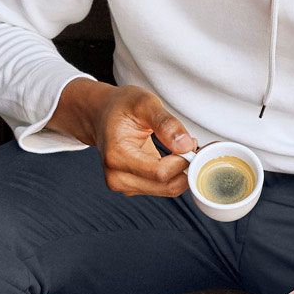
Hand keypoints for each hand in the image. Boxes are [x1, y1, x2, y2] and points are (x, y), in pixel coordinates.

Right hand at [54, 78, 197, 195]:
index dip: (182, 160)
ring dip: (180, 172)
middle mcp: (116, 176)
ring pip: (167, 190)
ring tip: (178, 148)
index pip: (160, 172)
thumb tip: (185, 145)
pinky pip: (163, 188)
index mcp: (116, 155)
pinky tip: (170, 158)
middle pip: (165, 186)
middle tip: (189, 145)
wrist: (102, 115)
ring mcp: (123, 185)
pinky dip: (173, 175)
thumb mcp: (145, 103)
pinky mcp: (132, 188)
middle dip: (184, 167)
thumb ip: (166, 124)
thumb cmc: (120, 107)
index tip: (191, 142)